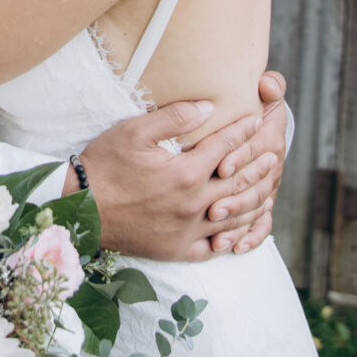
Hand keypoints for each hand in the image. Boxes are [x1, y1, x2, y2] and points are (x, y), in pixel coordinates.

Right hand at [74, 91, 286, 261]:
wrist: (80, 209)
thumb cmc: (104, 165)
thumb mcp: (134, 131)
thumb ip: (174, 117)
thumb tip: (209, 106)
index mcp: (186, 172)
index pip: (226, 147)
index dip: (244, 132)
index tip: (258, 121)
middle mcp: (194, 203)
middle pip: (238, 183)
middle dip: (259, 165)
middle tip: (275, 155)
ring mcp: (187, 230)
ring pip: (234, 217)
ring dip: (255, 201)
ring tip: (268, 190)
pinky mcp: (177, 250)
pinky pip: (215, 248)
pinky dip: (233, 239)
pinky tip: (240, 232)